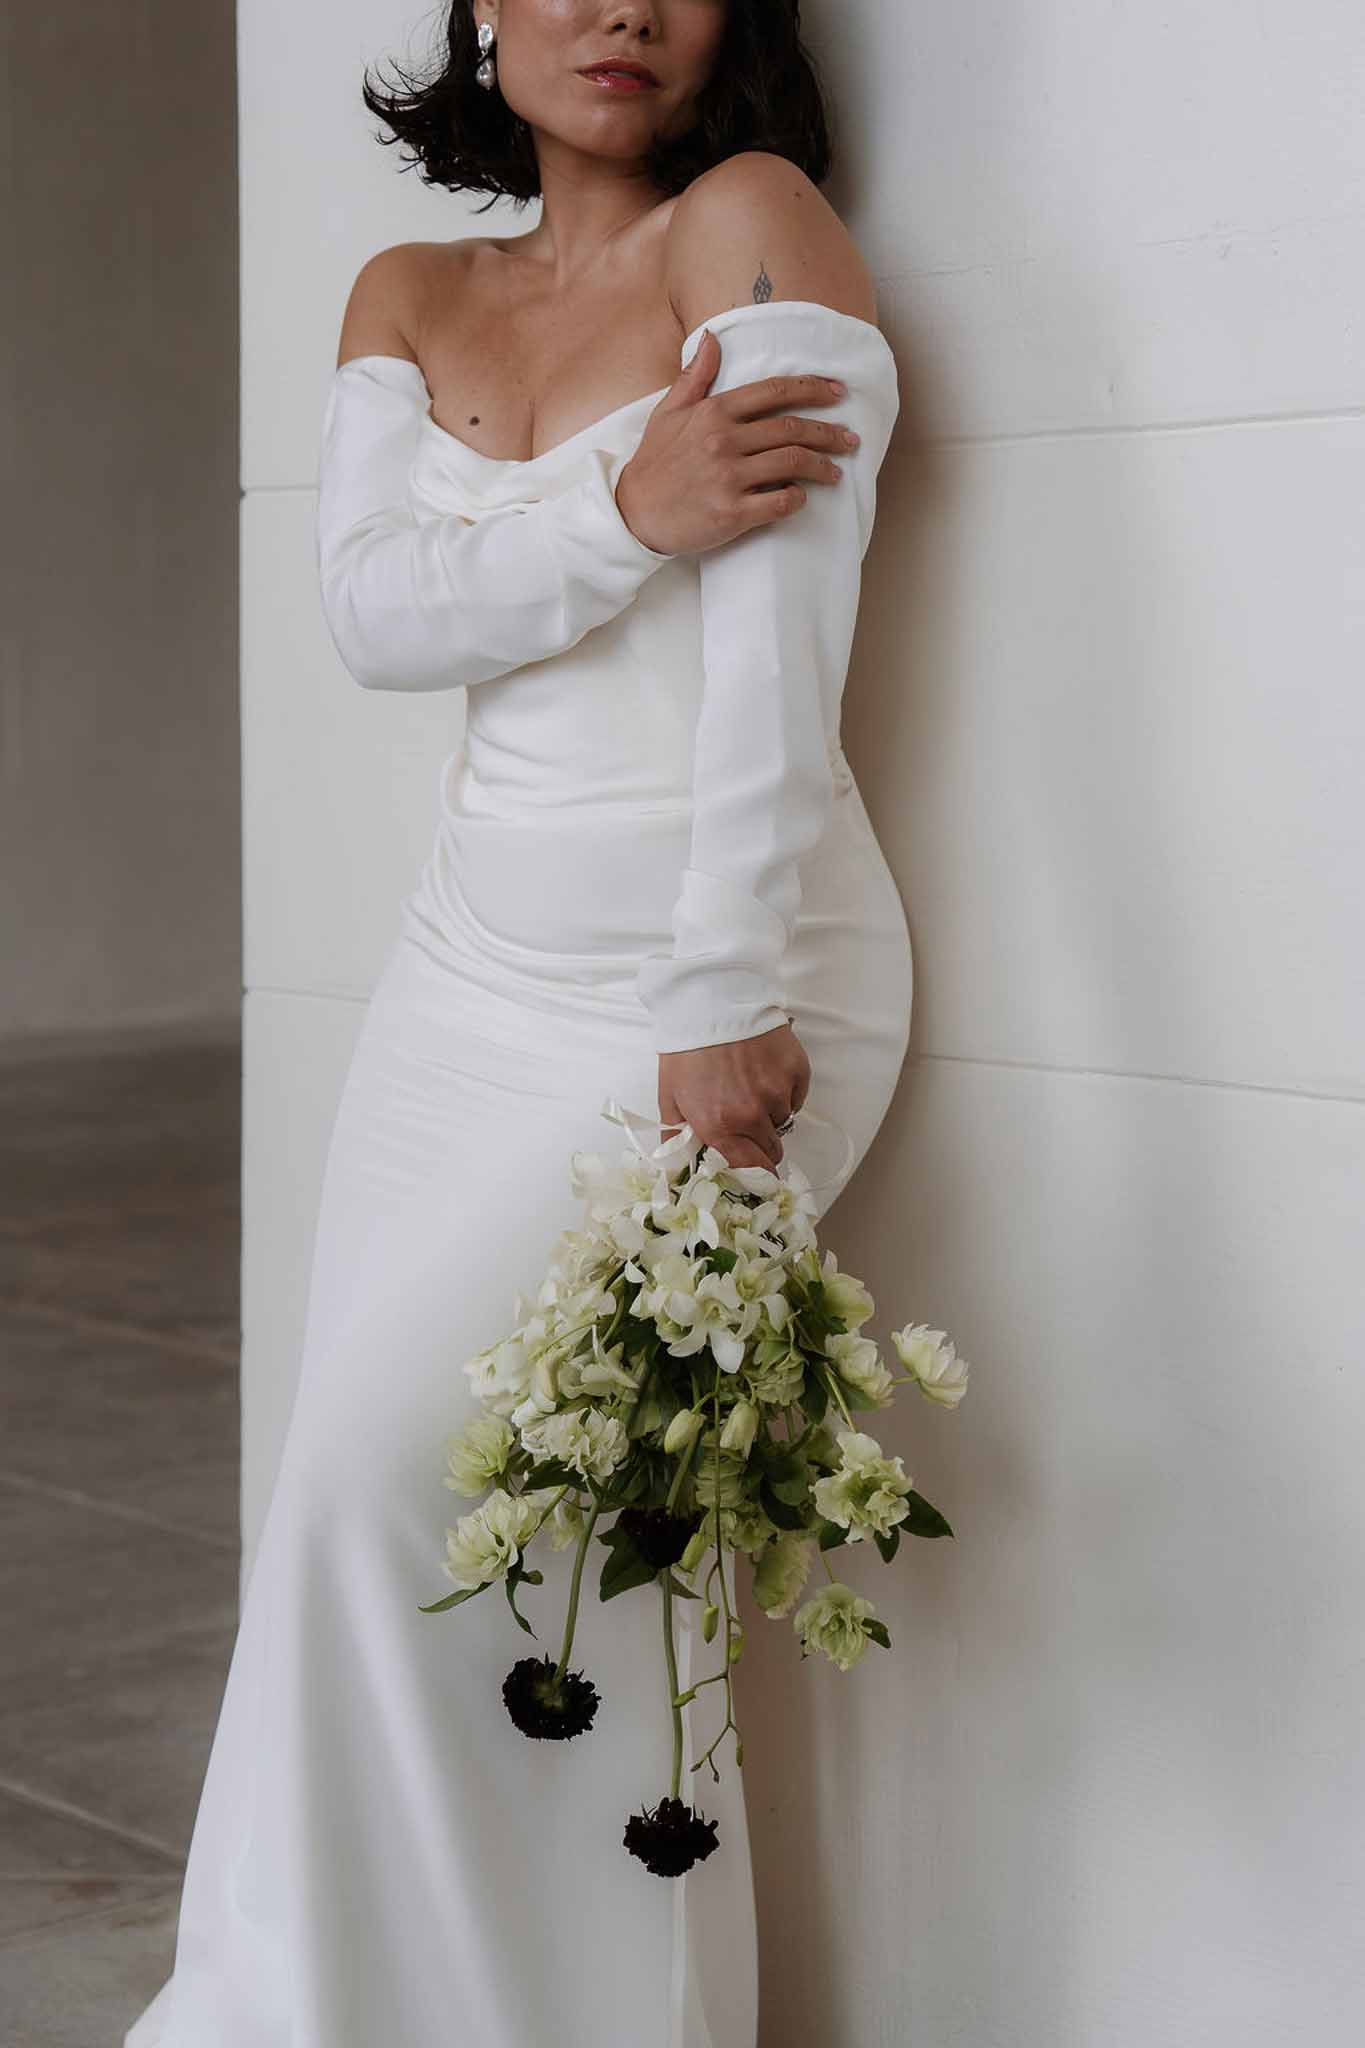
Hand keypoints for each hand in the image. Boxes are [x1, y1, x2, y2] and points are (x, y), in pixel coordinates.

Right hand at [614, 330, 859, 556]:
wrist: (632, 514)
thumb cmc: (653, 464)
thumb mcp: (667, 412)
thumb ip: (695, 376)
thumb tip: (712, 337)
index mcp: (713, 412)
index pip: (773, 392)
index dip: (812, 389)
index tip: (837, 392)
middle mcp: (723, 441)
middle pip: (792, 428)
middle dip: (829, 432)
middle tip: (850, 439)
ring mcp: (728, 477)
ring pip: (792, 463)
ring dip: (822, 466)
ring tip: (836, 472)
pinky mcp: (731, 513)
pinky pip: (779, 502)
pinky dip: (797, 498)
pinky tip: (803, 497)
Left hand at [657, 1020, 810, 1170]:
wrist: (710, 1000)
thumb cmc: (686, 1048)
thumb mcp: (670, 1096)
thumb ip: (678, 1137)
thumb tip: (682, 1168)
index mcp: (720, 1126)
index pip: (751, 1171)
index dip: (753, 1176)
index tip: (753, 1175)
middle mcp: (752, 1114)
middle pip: (772, 1152)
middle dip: (760, 1145)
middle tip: (747, 1125)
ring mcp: (778, 1092)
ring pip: (783, 1121)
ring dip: (770, 1114)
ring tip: (750, 1087)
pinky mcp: (796, 1071)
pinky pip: (796, 1097)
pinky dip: (784, 1092)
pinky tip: (765, 1072)